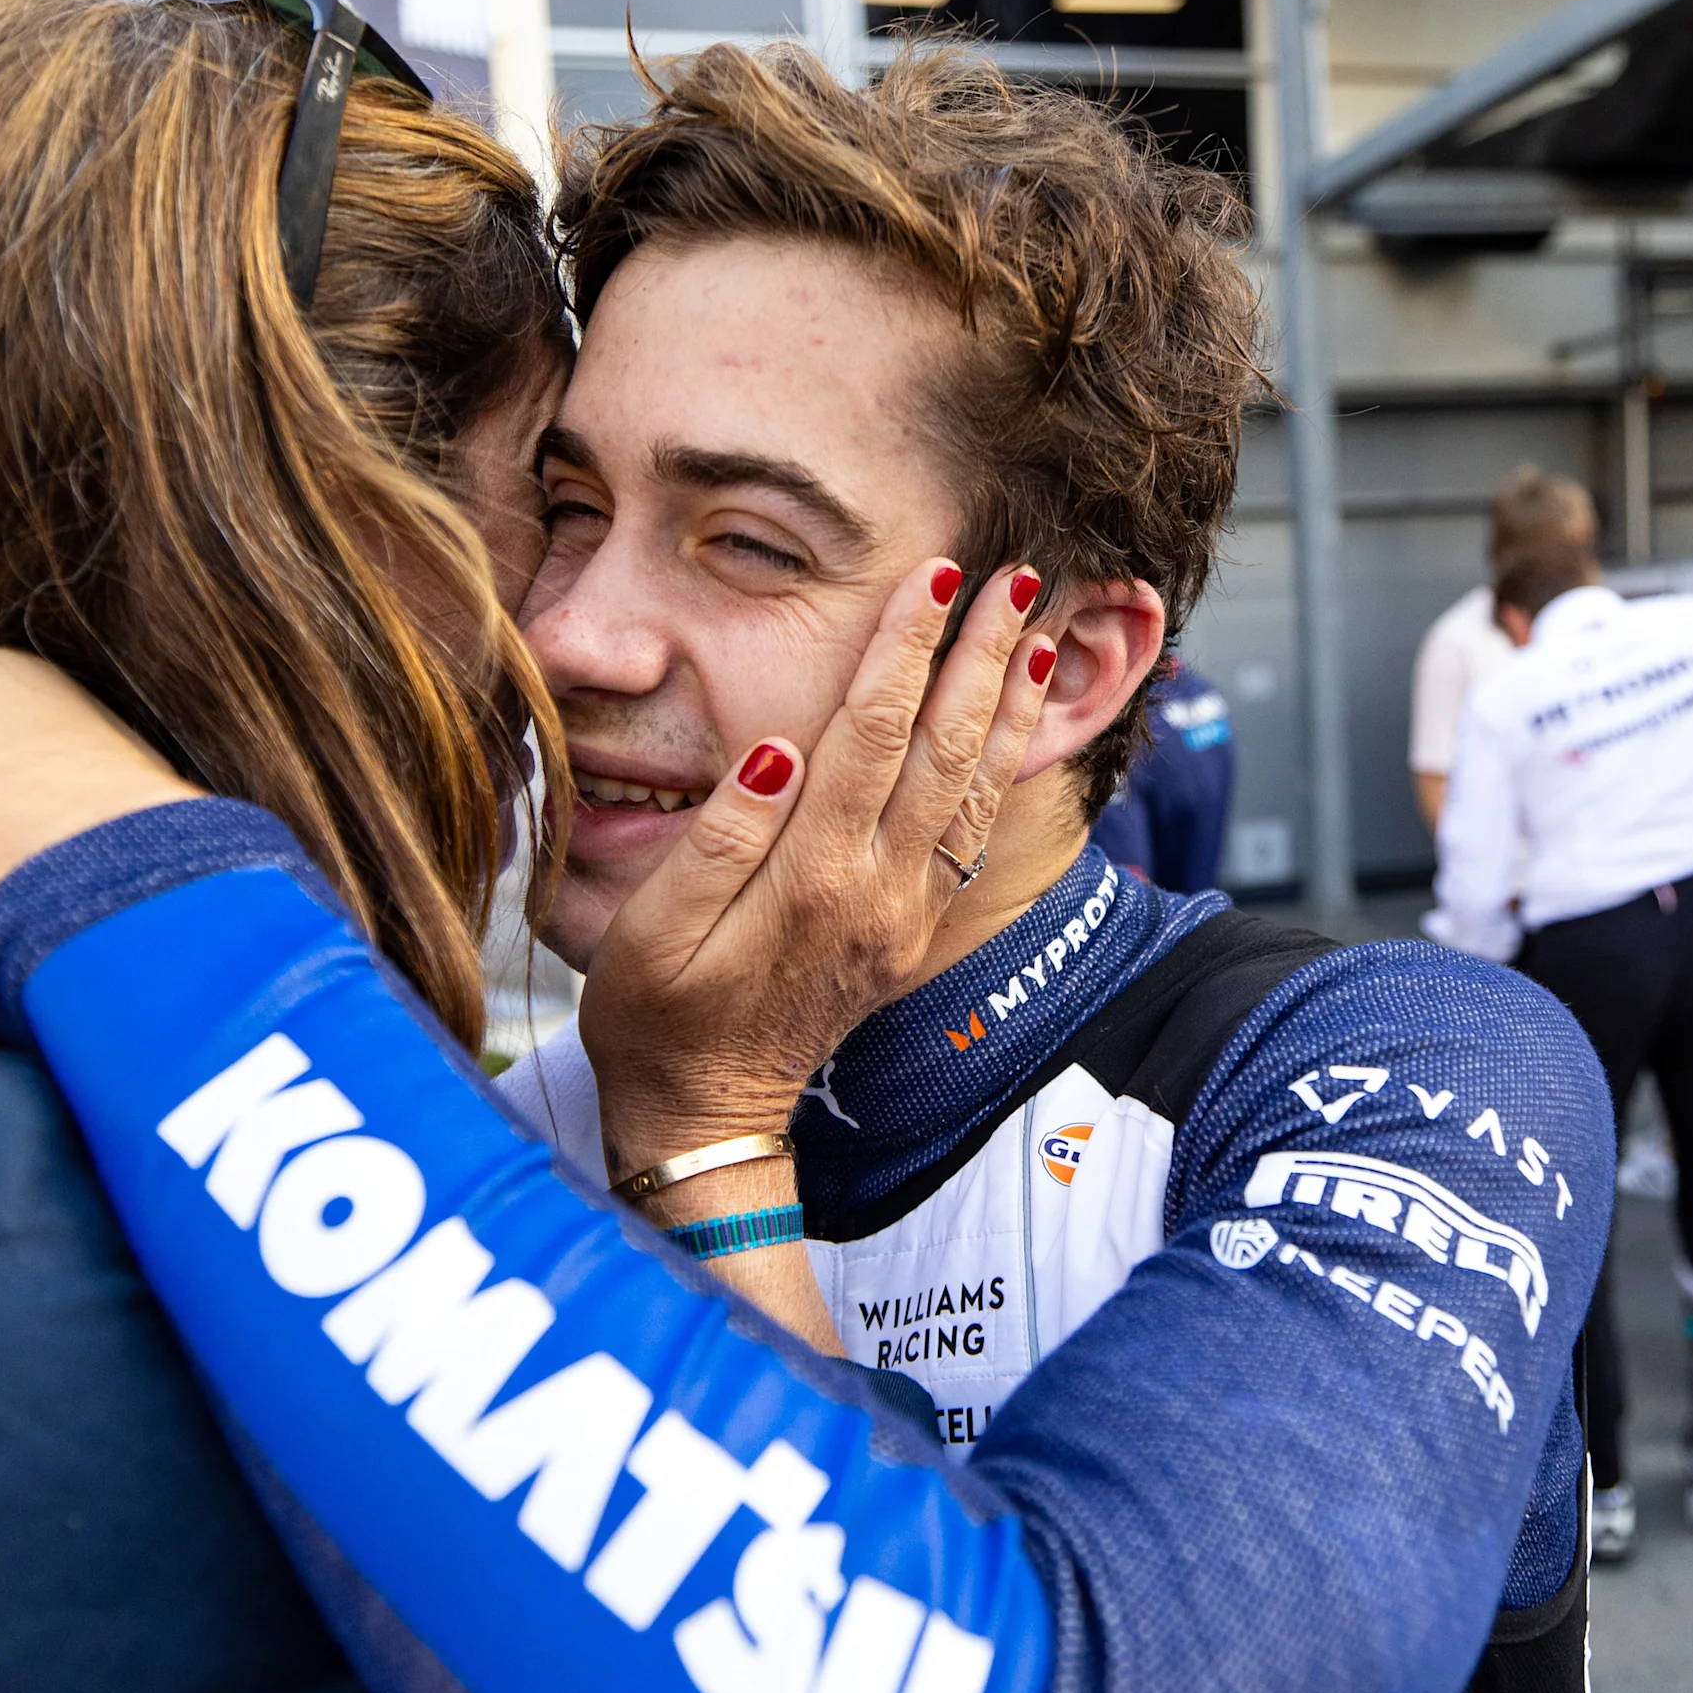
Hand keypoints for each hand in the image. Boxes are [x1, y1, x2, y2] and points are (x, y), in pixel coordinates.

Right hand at [580, 560, 1060, 1171]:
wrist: (705, 1118)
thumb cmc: (657, 1019)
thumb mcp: (654, 930)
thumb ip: (722, 837)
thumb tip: (779, 749)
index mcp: (811, 877)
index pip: (871, 732)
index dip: (904, 647)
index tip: (931, 574)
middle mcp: (876, 890)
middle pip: (944, 747)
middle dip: (980, 653)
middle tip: (1018, 573)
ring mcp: (904, 912)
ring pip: (975, 789)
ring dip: (1009, 704)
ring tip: (1039, 629)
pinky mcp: (912, 928)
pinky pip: (973, 832)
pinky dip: (1003, 766)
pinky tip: (1013, 723)